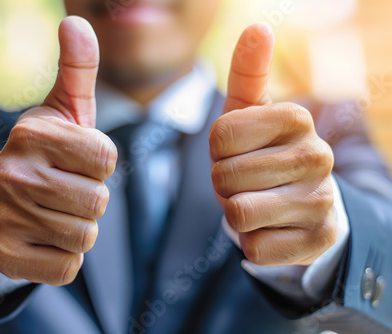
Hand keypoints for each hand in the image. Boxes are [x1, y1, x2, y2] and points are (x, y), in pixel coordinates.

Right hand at [0, 17, 116, 284]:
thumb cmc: (45, 152)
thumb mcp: (62, 109)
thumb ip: (77, 68)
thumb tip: (77, 22)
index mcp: (33, 135)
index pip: (106, 159)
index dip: (99, 164)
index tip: (76, 161)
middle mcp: (15, 174)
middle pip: (98, 201)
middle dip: (90, 198)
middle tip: (63, 189)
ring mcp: (7, 218)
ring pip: (85, 235)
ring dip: (78, 227)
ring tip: (52, 212)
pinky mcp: (7, 256)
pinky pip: (67, 266)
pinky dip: (63, 256)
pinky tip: (42, 238)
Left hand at [209, 24, 336, 265]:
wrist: (299, 203)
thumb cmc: (262, 153)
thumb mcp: (249, 112)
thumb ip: (248, 71)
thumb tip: (257, 27)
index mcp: (297, 119)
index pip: (220, 135)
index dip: (217, 149)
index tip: (236, 150)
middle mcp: (318, 157)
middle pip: (226, 176)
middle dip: (224, 182)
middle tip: (244, 180)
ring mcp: (320, 202)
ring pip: (239, 212)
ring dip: (235, 212)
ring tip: (256, 201)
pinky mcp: (316, 241)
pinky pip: (255, 247)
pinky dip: (251, 241)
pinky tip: (271, 228)